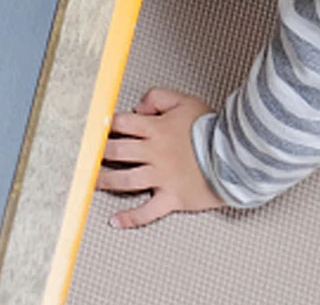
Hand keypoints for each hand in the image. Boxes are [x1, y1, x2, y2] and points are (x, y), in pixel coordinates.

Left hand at [97, 87, 224, 227]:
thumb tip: (138, 107)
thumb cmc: (212, 129)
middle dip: (97, 152)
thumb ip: (157, 97)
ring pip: (125, 180)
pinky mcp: (172, 198)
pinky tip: (115, 221)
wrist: (236, 156)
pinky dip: (130, 218)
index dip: (105, 124)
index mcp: (155, 128)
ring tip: (89, 181)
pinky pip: (147, 212)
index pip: (121, 124)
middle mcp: (154, 153)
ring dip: (104, 181)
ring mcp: (162, 177)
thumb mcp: (184, 101)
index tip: (94, 128)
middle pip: (117, 151)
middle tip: (83, 154)